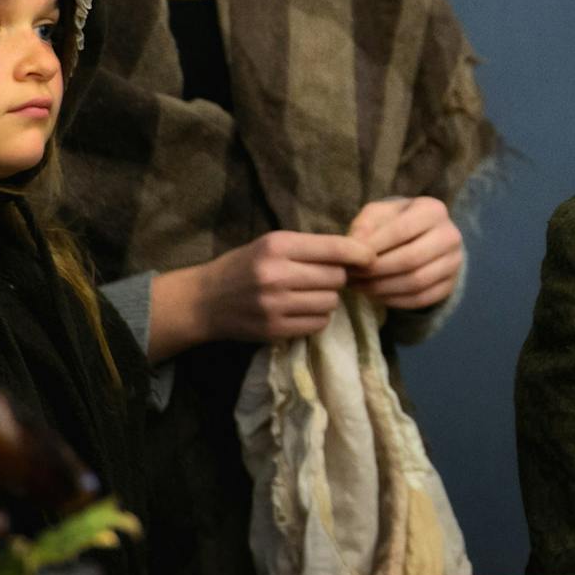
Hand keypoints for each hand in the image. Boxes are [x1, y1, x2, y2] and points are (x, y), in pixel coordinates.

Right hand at [151, 229, 375, 357]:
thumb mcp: (271, 244)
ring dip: (328, 299)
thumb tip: (357, 252)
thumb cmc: (243, 266)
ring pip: (330, 303)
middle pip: (336, 278)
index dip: (359, 252)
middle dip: (337, 278)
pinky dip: (317, 318)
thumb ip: (309, 247)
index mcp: (278, 246)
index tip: (371, 257)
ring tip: (310, 294)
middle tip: (323, 278)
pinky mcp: (274, 330)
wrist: (204, 301)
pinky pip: (317, 325)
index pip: (333, 248)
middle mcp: (277, 274)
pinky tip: (302, 310)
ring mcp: (275, 305)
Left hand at [348, 195, 463, 310]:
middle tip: (352, 276)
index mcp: (434, 210)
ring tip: (360, 286)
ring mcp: (454, 262)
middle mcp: (450, 235)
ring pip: (416, 282)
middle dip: (376, 271)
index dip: (374, 247)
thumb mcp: (378, 214)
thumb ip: (365, 225)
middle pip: (411, 259)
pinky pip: (421, 299)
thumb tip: (356, 246)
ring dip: (383, 288)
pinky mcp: (449, 285)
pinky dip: (394, 300)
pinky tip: (376, 295)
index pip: (401, 230)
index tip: (351, 257)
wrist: (422, 238)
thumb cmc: (395, 222)